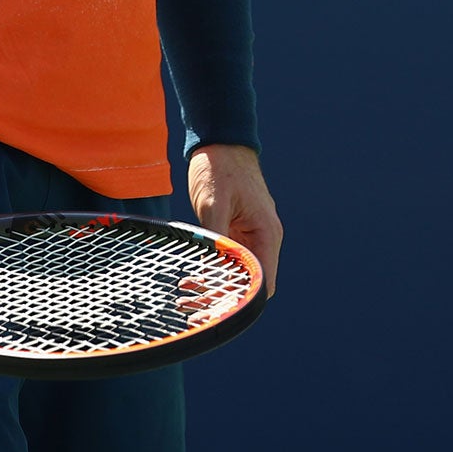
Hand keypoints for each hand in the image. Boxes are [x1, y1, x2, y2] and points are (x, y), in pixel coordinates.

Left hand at [187, 144, 282, 296]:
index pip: (263, 282)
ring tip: (186, 300)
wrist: (220, 139)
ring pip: (238, 273)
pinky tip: (190, 280)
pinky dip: (213, 272)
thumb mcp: (213, 202)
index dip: (240, 301)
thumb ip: (214, 239)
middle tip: (193, 311)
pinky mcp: (237, 230)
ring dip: (216, 288)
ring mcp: (250, 234)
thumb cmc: (220, 167)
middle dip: (224, 300)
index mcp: (266, 232)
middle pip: (251, 282)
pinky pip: (229, 260)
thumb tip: (209, 274)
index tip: (214, 312)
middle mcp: (263, 237)